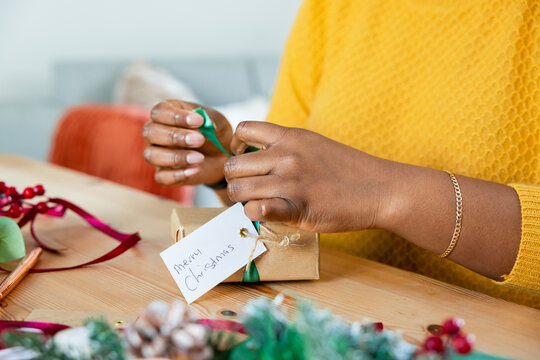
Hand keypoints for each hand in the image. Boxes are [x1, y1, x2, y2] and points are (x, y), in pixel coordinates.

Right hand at [142, 100, 231, 185]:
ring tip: (200, 158)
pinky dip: (177, 175)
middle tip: (199, 140)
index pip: (159, 111)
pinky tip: (195, 170)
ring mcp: (158, 154)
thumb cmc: (215, 133)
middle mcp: (157, 133)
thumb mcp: (218, 124)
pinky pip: (161, 177)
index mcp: (167, 113)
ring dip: (175, 157)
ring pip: (151, 155)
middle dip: (174, 136)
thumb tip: (202, 126)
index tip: (199, 121)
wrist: (222, 156)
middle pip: (150, 132)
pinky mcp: (164, 174)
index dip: (175, 116)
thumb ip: (209, 123)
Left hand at [224, 122, 395, 232]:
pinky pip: (257, 211)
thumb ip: (286, 146)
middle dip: (235, 179)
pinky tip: (267, 214)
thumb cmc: (348, 169)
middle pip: (233, 166)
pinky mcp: (296, 208)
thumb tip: (258, 156)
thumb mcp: (314, 144)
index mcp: (290, 137)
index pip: (243, 130)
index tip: (244, 159)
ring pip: (238, 190)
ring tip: (256, 203)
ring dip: (242, 200)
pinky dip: (255, 215)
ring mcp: (290, 181)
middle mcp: (285, 156)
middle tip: (248, 189)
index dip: (236, 146)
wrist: (380, 188)